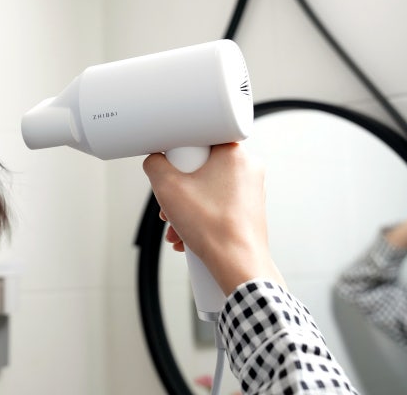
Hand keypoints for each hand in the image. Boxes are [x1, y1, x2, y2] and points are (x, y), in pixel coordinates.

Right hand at [143, 143, 285, 294]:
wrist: (238, 266)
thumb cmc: (213, 228)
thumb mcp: (167, 187)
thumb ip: (154, 164)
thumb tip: (155, 161)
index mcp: (234, 153)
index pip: (197, 140)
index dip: (178, 157)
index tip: (172, 172)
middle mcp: (248, 167)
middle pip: (200, 167)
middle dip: (179, 188)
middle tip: (170, 203)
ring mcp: (251, 190)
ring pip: (206, 188)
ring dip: (186, 206)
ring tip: (176, 225)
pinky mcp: (249, 209)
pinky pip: (216, 204)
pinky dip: (200, 216)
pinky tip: (188, 234)